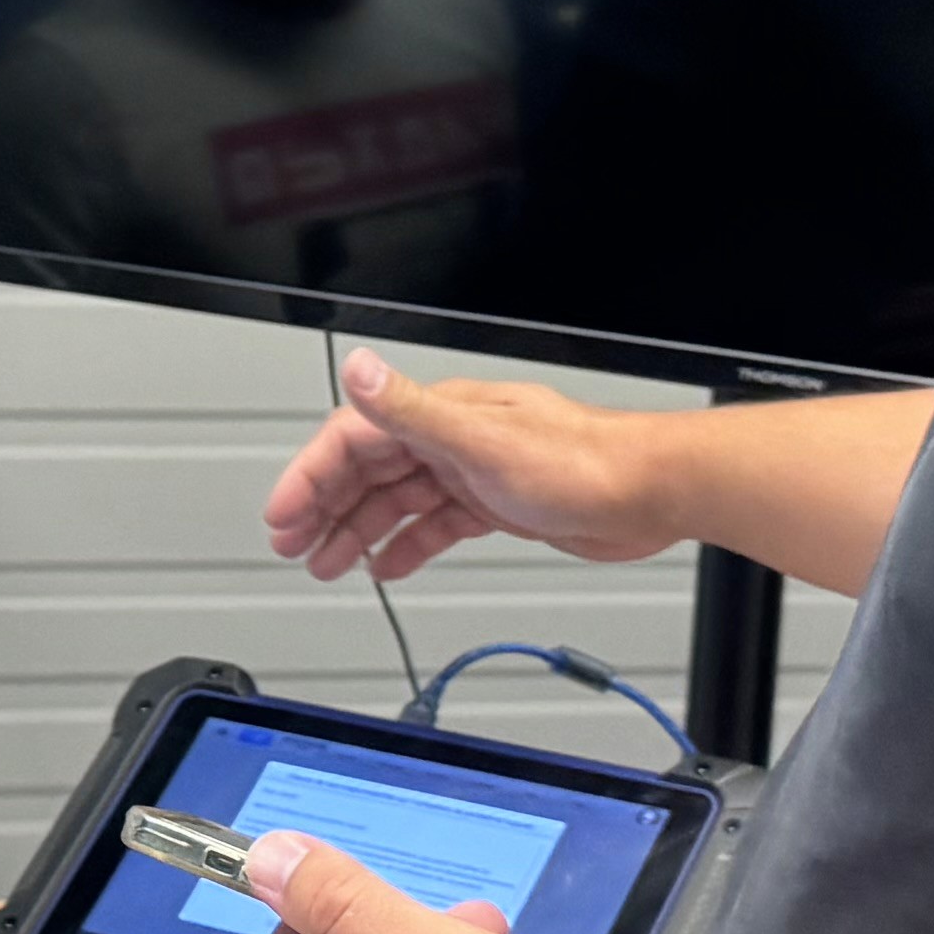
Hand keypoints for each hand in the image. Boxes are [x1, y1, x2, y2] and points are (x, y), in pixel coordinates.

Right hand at [259, 349, 683, 582]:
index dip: (310, 476)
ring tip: (327, 563)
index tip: (284, 515)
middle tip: (292, 545)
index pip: (352, 438)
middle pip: (367, 469)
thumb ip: (412, 409)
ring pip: (397, 499)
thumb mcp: (483, 439)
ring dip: (357, 530)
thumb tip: (360, 368)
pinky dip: (407, 543)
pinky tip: (389, 564)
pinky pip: (434, 522)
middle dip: (323, 507)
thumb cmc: (584, 462)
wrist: (649, 493)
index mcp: (440, 414)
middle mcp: (451, 436)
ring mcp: (472, 469)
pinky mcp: (495, 501)